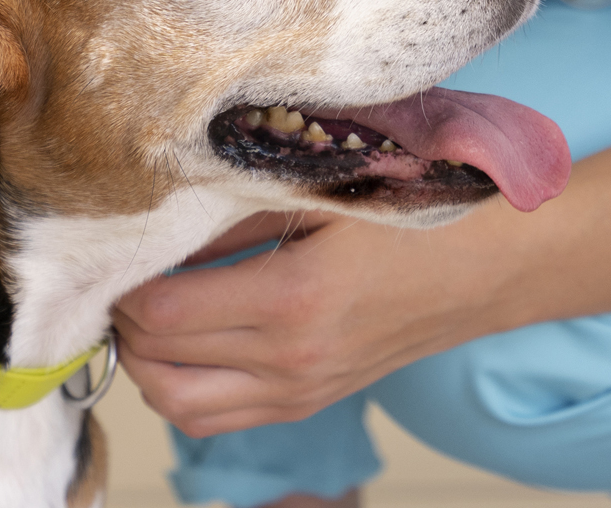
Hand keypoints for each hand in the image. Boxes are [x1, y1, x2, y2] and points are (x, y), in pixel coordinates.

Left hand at [113, 207, 512, 437]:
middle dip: (122, 321)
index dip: (125, 282)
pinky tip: (180, 340)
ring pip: (178, 406)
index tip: (121, 245)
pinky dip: (180, 386)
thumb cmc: (411, 216)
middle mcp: (291, 361)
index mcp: (293, 300)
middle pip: (157, 366)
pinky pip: (215, 418)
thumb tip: (156, 219)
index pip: (163, 314)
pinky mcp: (307, 403)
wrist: (489, 266)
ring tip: (143, 310)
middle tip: (121, 274)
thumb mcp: (321, 192)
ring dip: (144, 363)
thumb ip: (234, 208)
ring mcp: (300, 391)